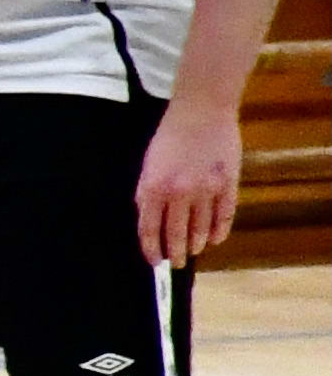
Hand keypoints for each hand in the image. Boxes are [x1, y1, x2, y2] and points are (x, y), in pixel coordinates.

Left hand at [137, 95, 241, 265]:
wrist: (201, 111)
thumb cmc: (169, 136)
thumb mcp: (148, 164)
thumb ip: (148, 192)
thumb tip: (150, 221)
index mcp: (152, 187)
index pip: (149, 229)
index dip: (151, 249)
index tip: (153, 261)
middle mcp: (178, 193)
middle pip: (175, 234)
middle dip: (174, 253)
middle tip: (174, 264)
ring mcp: (205, 190)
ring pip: (200, 229)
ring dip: (194, 244)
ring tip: (192, 252)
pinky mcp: (228, 184)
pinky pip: (223, 217)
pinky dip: (218, 232)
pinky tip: (213, 240)